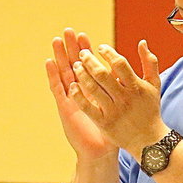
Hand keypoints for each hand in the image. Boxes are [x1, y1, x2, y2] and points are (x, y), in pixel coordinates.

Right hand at [45, 28, 115, 161]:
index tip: (85, 35)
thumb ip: (125, 91)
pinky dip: (52, 75)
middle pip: (74, 64)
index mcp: (95, 90)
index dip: (87, 50)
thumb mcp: (122, 108)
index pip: (89, 65)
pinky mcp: (64, 107)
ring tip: (57, 40)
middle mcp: (81, 92)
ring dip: (60, 56)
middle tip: (69, 31)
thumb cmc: (113, 132)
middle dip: (72, 48)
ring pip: (64, 73)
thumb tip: (132, 77)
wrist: (101, 152)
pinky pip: (57, 89)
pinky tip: (49, 62)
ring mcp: (71, 98)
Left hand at [68, 40, 164, 156]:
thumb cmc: (150, 109)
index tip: (100, 47)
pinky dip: (78, 95)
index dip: (108, 53)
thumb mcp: (154, 85)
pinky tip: (72, 86)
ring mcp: (113, 110)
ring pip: (93, 89)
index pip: (120, 64)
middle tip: (82, 53)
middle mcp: (124, 98)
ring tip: (76, 66)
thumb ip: (150, 62)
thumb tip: (142, 42)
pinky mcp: (104, 122)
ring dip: (82, 75)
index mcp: (136, 86)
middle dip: (90, 61)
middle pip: (102, 74)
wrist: (148, 140)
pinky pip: (87, 107)